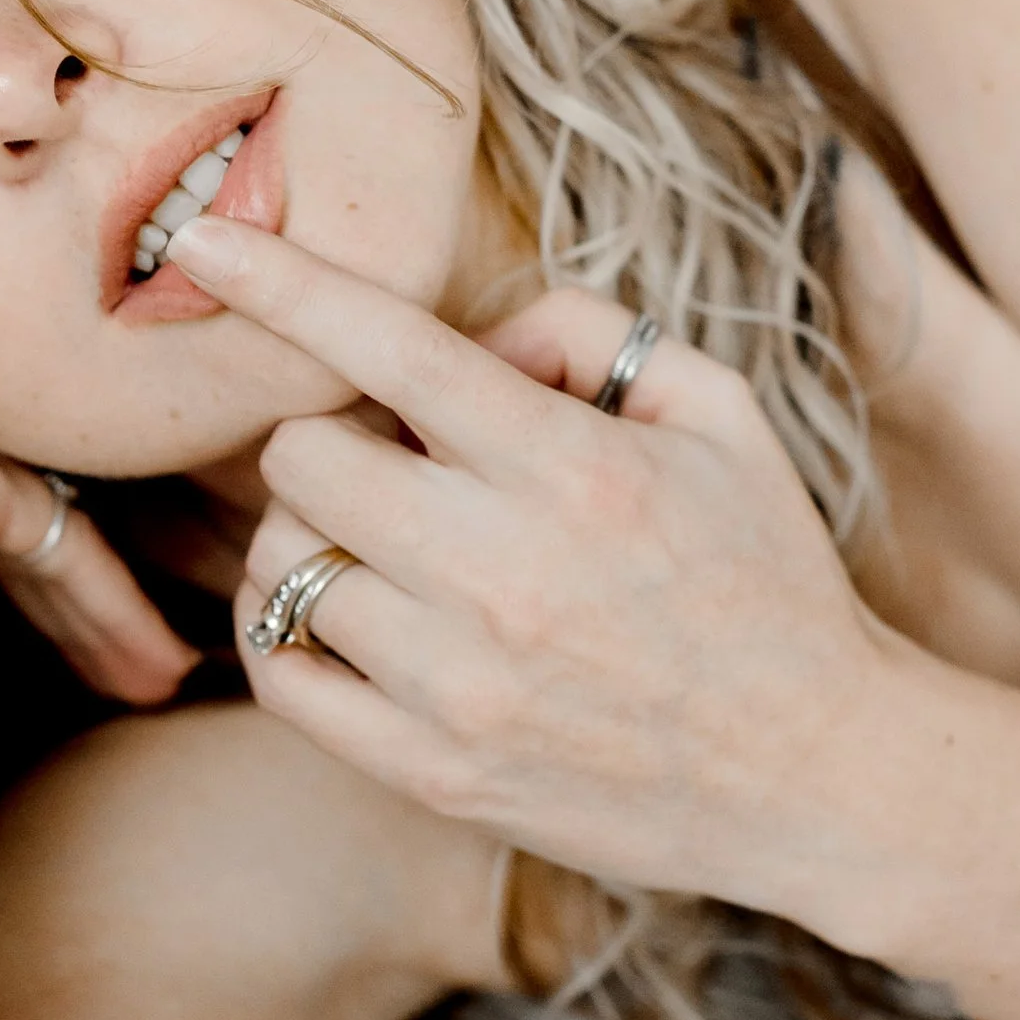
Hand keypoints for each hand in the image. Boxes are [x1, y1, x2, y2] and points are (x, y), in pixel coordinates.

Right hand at [0, 253, 194, 709]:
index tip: (58, 601)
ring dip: (111, 619)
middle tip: (149, 644)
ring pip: (60, 546)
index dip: (10, 546)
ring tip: (166, 675)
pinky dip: (114, 620)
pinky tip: (157, 669)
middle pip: (23, 510)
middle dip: (85, 585)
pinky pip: (70, 565)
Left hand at [163, 214, 887, 914]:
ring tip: (390, 543)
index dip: (281, 281)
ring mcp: (459, 685)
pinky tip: (349, 613)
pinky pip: (281, 673)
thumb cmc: (767, 579)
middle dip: (332, 436)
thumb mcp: (721, 417)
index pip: (393, 349)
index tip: (200, 240)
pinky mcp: (432, 772)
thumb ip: (589, 334)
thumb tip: (474, 332)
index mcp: (574, 471)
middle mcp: (503, 576)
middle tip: (399, 461)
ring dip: (313, 533)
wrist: (820, 779)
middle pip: (303, 457)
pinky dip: (287, 627)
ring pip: (281, 562)